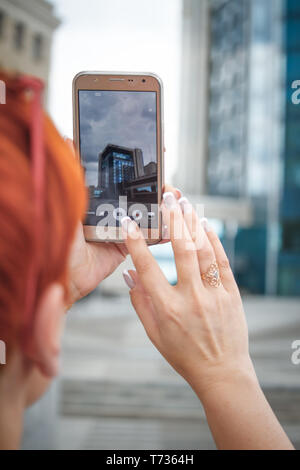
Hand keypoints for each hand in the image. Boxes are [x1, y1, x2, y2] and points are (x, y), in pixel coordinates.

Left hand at [66, 139, 171, 304]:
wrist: (61, 273)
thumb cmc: (56, 237)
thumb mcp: (64, 199)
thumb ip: (71, 173)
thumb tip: (68, 139)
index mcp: (96, 197)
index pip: (123, 177)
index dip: (142, 167)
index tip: (159, 155)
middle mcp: (109, 211)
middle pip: (140, 195)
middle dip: (160, 189)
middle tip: (172, 188)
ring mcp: (119, 228)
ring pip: (147, 214)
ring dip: (165, 208)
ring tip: (178, 202)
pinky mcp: (125, 247)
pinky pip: (147, 238)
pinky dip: (162, 232)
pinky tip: (173, 227)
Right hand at [121, 186, 292, 449]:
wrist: (221, 371)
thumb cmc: (184, 354)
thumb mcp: (154, 333)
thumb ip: (140, 302)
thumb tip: (128, 273)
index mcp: (168, 309)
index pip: (148, 269)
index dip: (136, 244)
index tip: (130, 223)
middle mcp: (191, 299)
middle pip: (182, 250)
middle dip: (173, 220)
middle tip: (168, 198)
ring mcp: (214, 295)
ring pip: (204, 251)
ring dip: (194, 224)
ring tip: (186, 204)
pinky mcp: (231, 294)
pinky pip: (222, 262)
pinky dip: (214, 241)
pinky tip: (206, 225)